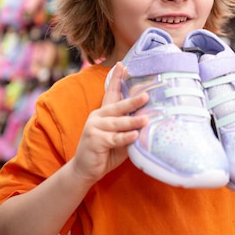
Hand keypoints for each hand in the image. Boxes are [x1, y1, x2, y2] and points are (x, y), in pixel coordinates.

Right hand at [72, 62, 148, 184]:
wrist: (85, 170)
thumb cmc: (105, 152)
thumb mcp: (119, 138)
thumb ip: (128, 129)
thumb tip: (148, 121)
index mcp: (104, 113)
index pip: (111, 93)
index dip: (116, 79)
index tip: (122, 65)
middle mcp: (98, 117)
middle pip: (117, 106)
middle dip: (132, 100)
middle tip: (146, 96)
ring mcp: (95, 128)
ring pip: (118, 123)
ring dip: (133, 121)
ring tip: (146, 119)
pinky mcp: (95, 140)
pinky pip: (114, 138)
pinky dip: (125, 137)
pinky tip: (135, 135)